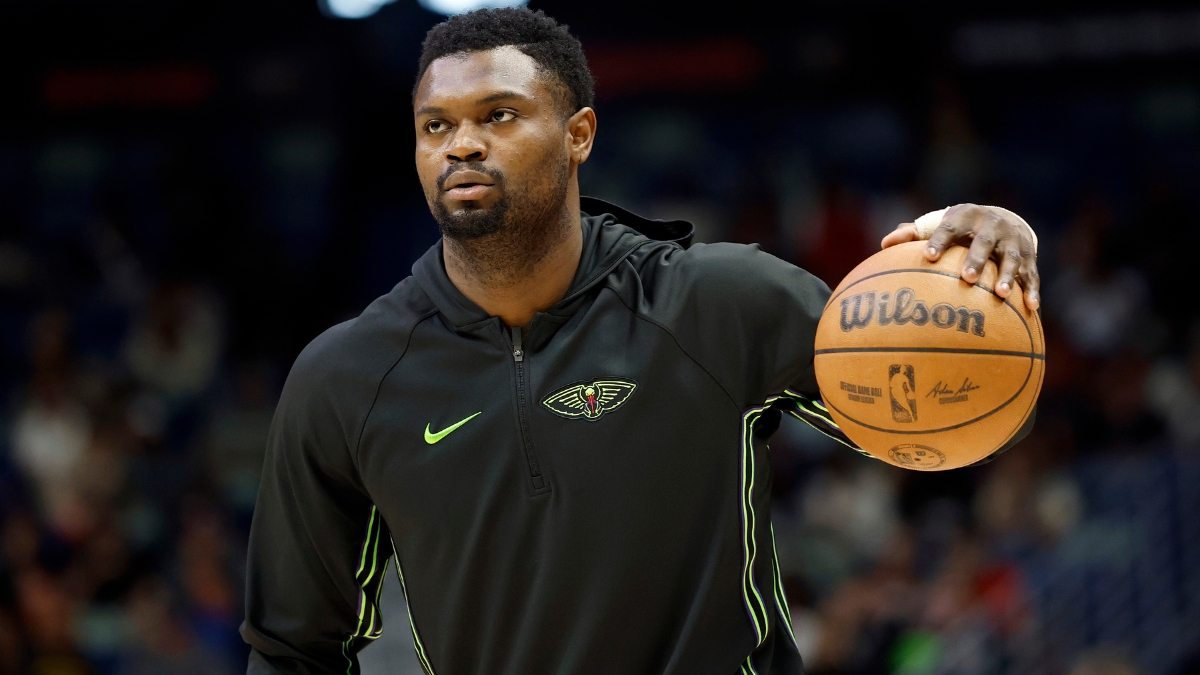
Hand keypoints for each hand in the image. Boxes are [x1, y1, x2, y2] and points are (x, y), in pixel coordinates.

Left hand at [881, 204, 1039, 310]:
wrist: (1005, 219)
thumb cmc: (960, 229)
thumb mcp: (939, 225)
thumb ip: (913, 234)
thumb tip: (884, 244)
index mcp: (966, 216)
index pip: (950, 227)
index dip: (938, 240)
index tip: (927, 256)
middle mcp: (992, 226)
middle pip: (984, 242)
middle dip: (977, 259)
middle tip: (967, 278)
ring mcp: (1013, 242)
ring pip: (1012, 258)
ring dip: (1007, 275)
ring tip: (1001, 294)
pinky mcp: (1029, 257)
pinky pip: (1031, 275)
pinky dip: (1031, 290)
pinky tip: (1030, 309)